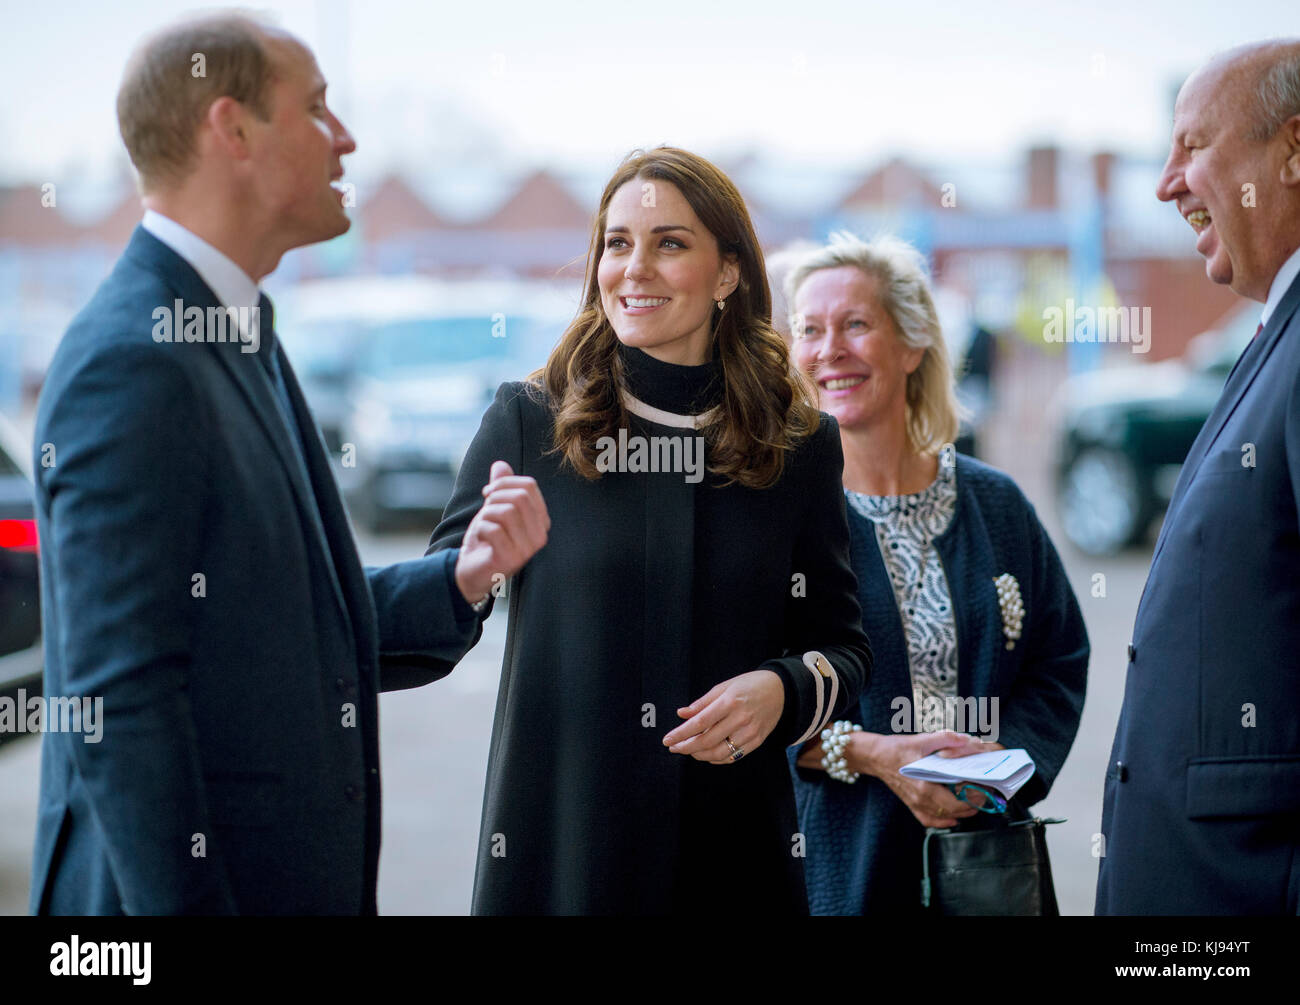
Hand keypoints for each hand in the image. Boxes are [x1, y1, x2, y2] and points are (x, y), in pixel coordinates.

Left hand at [454, 460, 549, 604]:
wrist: (473, 571)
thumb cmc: (487, 539)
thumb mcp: (494, 508)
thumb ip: (500, 487)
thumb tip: (500, 464)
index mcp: (541, 520)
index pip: (529, 486)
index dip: (504, 482)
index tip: (488, 493)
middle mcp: (540, 535)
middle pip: (519, 497)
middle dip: (494, 497)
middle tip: (484, 509)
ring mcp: (527, 549)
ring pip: (506, 512)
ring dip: (486, 515)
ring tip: (484, 526)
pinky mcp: (511, 559)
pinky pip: (493, 530)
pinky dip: (481, 529)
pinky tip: (481, 539)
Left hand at [662, 670, 784, 764]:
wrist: (781, 690)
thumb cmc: (749, 685)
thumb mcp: (724, 687)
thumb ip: (702, 703)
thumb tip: (681, 714)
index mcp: (730, 702)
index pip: (700, 722)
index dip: (681, 733)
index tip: (668, 739)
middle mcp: (741, 719)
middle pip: (707, 740)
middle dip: (686, 747)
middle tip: (674, 747)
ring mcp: (750, 732)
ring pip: (719, 752)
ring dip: (699, 755)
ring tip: (689, 750)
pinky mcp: (757, 741)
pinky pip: (732, 756)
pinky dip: (716, 758)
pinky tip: (706, 754)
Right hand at [802, 730, 987, 828]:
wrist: (875, 757)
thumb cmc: (897, 748)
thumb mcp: (922, 739)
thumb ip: (945, 739)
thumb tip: (967, 740)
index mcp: (925, 785)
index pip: (956, 801)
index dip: (974, 799)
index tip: (986, 791)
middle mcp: (920, 799)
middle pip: (954, 812)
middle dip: (972, 806)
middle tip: (984, 796)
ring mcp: (915, 804)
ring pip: (944, 817)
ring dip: (961, 813)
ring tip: (973, 803)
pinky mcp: (911, 806)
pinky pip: (930, 820)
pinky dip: (943, 821)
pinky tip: (953, 817)